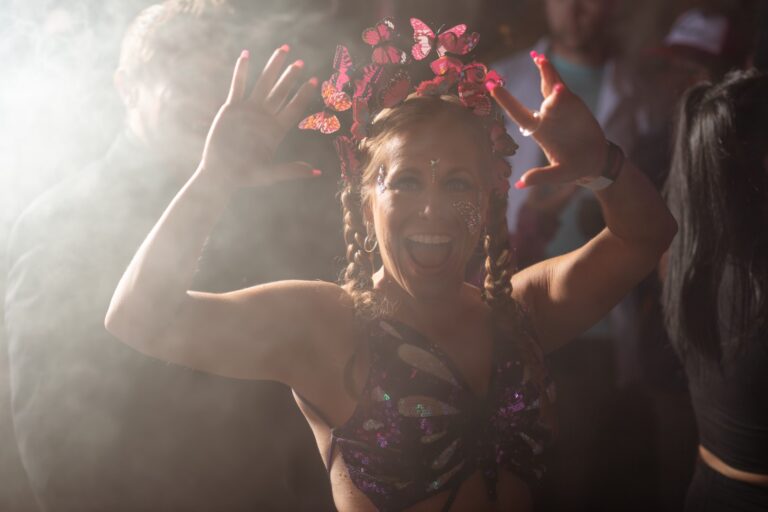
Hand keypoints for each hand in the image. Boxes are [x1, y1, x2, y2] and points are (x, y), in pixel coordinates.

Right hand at [199, 46, 318, 187]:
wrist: (221, 173)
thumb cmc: (245, 176)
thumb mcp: (270, 174)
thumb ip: (292, 170)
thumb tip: (316, 172)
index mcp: (277, 130)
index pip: (294, 108)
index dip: (304, 94)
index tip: (315, 81)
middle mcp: (265, 117)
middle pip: (282, 91)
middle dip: (291, 76)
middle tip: (301, 62)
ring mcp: (249, 110)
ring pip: (264, 83)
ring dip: (273, 67)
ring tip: (283, 50)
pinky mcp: (232, 108)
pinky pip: (238, 85)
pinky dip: (242, 70)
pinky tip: (246, 54)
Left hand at [489, 52, 607, 187]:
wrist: (595, 159)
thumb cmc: (575, 168)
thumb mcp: (559, 174)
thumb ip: (541, 176)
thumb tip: (519, 184)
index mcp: (538, 132)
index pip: (519, 114)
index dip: (506, 101)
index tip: (492, 87)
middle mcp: (546, 117)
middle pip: (535, 97)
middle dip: (526, 88)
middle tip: (523, 71)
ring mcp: (559, 108)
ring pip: (549, 87)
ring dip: (545, 73)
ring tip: (540, 58)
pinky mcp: (573, 103)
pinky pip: (562, 87)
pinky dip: (556, 77)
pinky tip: (548, 64)